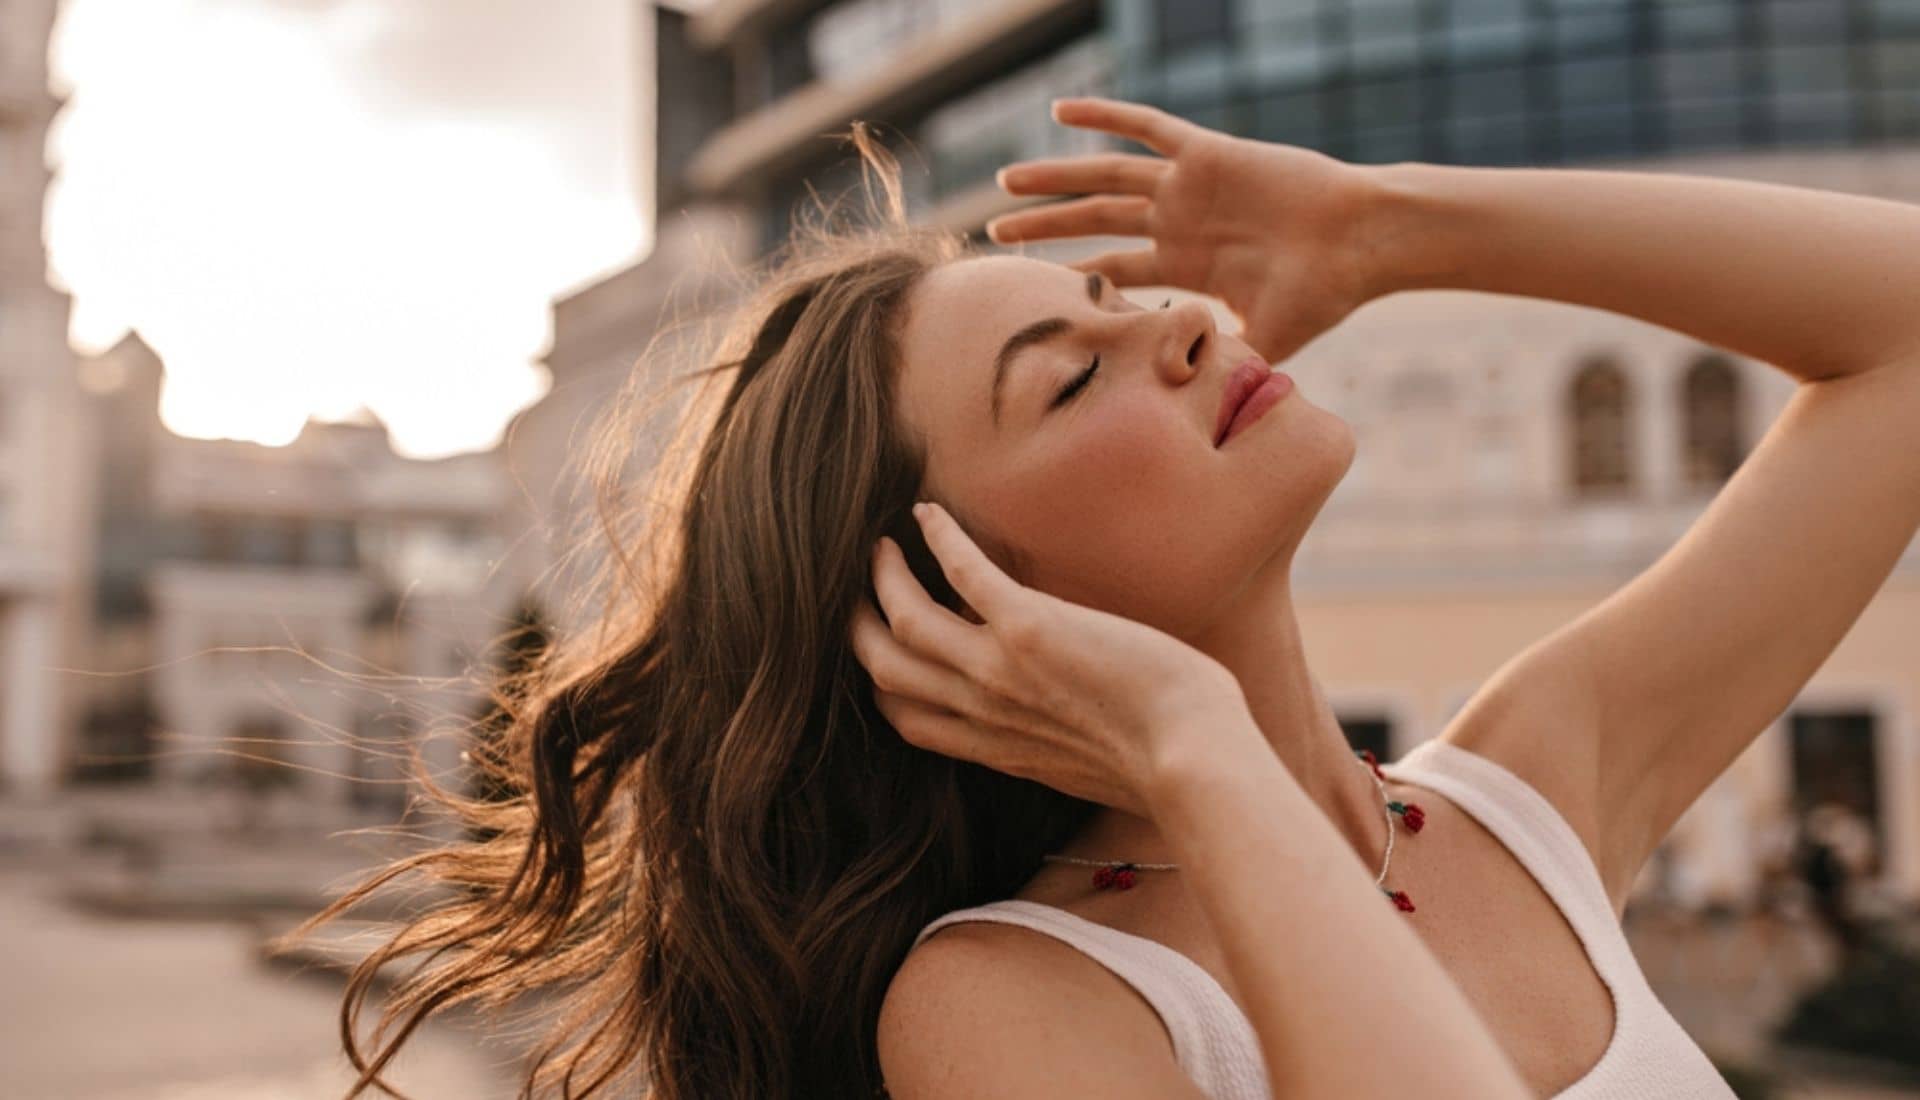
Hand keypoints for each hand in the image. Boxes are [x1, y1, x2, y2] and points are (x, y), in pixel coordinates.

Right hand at [848, 501, 1246, 816]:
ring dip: (885, 576)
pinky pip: (962, 572)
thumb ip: (1053, 742)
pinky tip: (928, 513)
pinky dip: (939, 538)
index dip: (884, 681)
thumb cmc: (1165, 764)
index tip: (886, 648)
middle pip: (884, 668)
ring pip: (904, 618)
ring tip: (883, 547)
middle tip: (861, 590)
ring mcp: (998, 668)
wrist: (1192, 758)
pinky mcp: (1029, 626)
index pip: (906, 720)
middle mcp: (982, 710)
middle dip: (860, 626)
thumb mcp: (1085, 766)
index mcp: (994, 747)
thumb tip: (1065, 723)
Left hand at [986, 96, 1389, 364]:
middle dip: (1044, 226)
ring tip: (1004, 180)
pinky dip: (1104, 117)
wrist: (1364, 243)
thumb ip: (1225, 371)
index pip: (1112, 271)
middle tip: (991, 231)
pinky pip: (1146, 128)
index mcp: (1186, 267)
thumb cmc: (1324, 296)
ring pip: (1104, 178)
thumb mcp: (1263, 343)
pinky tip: (1060, 112)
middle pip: (1093, 222)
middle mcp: (1179, 223)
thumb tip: (1196, 429)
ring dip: (1055, 179)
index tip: (1026, 293)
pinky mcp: (1207, 154)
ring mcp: (1190, 186)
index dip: (1069, 280)